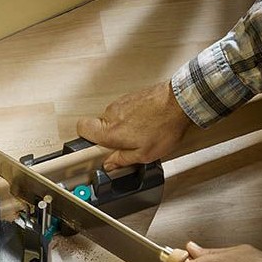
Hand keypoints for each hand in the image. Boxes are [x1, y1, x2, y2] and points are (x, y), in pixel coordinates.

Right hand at [76, 81, 193, 169]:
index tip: (94, 147)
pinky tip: (146, 124)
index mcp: (110, 130)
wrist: (180, 102)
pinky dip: (131, 118)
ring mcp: (120, 103)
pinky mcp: (130, 96)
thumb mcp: (145, 155)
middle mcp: (111, 114)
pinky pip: (124, 110)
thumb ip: (122, 160)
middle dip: (108, 137)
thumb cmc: (164, 126)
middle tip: (123, 145)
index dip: (84, 138)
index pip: (81, 128)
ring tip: (140, 134)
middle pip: (98, 126)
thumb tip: (111, 164)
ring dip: (122, 127)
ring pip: (112, 118)